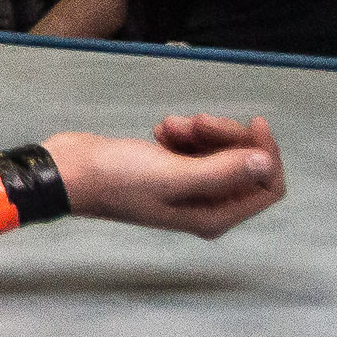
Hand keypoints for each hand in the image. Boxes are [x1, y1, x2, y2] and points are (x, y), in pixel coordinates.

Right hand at [48, 114, 283, 238]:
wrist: (69, 171)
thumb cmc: (119, 179)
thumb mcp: (174, 175)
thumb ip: (224, 172)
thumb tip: (267, 163)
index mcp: (214, 215)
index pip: (266, 187)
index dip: (266, 154)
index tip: (252, 123)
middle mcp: (207, 205)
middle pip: (244, 165)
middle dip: (225, 137)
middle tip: (196, 121)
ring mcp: (189, 187)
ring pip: (219, 151)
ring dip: (200, 131)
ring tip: (169, 125)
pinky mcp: (170, 169)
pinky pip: (196, 146)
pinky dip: (183, 133)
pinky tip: (160, 130)